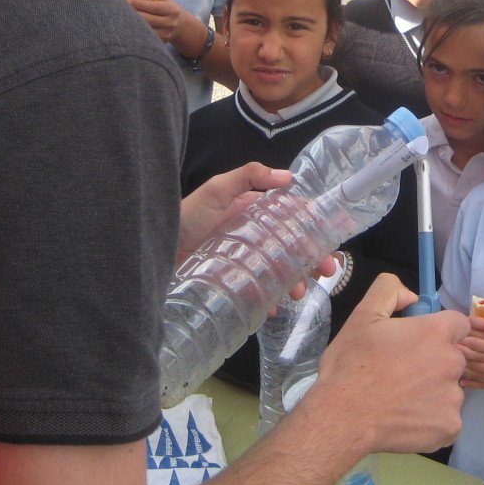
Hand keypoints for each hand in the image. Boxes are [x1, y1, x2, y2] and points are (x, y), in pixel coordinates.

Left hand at [127, 0, 189, 45]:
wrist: (181, 25)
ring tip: (122, 18)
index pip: (155, 7)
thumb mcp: (166, 0)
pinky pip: (146, 37)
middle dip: (134, 14)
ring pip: (146, 30)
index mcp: (172, 10)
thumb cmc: (169, 9)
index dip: (140, 4)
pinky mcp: (161, 42)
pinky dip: (137, 31)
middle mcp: (170, 23)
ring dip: (133, 24)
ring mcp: (166, 34)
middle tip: (121, 8)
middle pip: (148, 20)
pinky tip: (129, 26)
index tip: (127, 0)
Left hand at [177, 164, 336, 295]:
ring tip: (298, 292)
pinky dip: (268, 302)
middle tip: (327, 270)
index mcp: (252, 214)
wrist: (151, 253)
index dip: (313, 226)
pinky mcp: (232, 286)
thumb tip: (288, 176)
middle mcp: (252, 239)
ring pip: (279, 274)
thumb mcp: (215, 191)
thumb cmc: (185, 218)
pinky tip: (272, 308)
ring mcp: (244, 264)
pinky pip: (257, 296)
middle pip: (291, 249)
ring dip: (295, 282)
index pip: (291, 218)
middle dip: (312, 259)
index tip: (333, 237)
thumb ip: (248, 176)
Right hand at [306, 274, 467, 453]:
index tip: (419, 343)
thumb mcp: (363, 315)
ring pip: (449, 389)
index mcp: (435, 333)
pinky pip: (446, 418)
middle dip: (434, 362)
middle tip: (402, 373)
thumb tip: (412, 296)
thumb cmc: (351, 365)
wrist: (343, 417)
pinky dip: (431, 419)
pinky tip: (407, 418)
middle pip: (453, 358)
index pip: (458, 324)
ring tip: (400, 398)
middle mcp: (451, 363)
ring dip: (432, 391)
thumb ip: (389, 290)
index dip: (440, 331)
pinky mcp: (450, 427)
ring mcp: (453, 397)